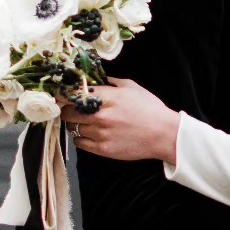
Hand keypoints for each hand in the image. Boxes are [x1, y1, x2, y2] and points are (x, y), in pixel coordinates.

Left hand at [62, 78, 179, 164]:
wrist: (164, 135)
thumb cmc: (150, 110)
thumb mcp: (132, 88)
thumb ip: (111, 82)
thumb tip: (95, 80)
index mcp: (107, 97)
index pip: (74, 94)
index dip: (66, 94)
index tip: (65, 96)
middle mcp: (100, 116)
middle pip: (68, 112)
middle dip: (68, 110)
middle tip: (73, 109)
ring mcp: (100, 133)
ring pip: (72, 127)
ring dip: (76, 124)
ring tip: (85, 122)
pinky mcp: (102, 149)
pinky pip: (79, 142)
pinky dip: (81, 137)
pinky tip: (89, 134)